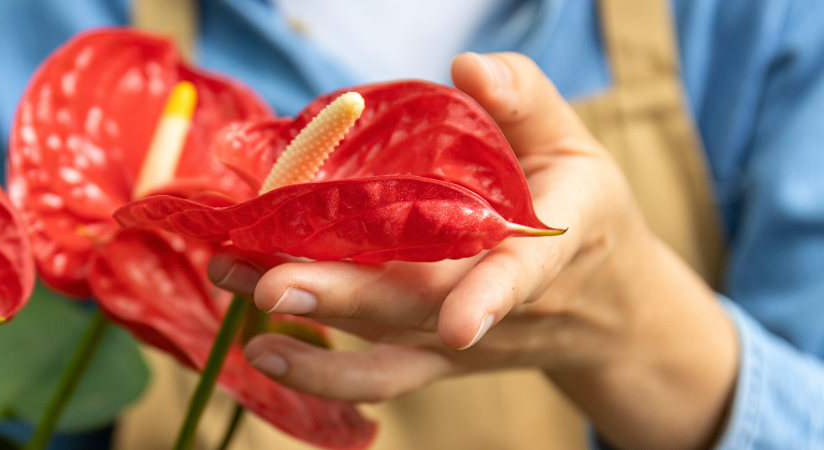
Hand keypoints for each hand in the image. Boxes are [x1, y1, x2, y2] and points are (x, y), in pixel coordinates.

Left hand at [206, 53, 738, 449]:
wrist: (606, 307)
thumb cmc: (584, 208)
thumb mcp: (574, 144)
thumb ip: (525, 100)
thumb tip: (467, 68)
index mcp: (549, 245)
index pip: (521, 274)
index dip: (489, 298)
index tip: (459, 325)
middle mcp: (502, 307)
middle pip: (418, 309)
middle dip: (343, 296)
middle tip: (271, 284)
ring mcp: (462, 343)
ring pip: (383, 340)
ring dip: (307, 317)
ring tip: (235, 283)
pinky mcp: (433, 360)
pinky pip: (376, 377)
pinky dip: (319, 374)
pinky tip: (261, 349)